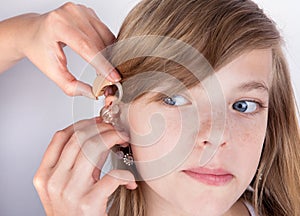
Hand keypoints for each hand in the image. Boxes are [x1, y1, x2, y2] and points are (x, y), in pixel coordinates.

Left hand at [0, 2, 119, 97]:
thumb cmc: (39, 48)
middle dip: (107, 63)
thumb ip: (72, 86)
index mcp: (57, 25)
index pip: (86, 47)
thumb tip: (93, 93)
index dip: (102, 64)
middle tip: (109, 78)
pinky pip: (105, 31)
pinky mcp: (88, 12)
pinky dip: (107, 45)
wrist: (32, 32)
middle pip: (98, 42)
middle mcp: (70, 13)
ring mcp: (80, 10)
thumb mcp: (52, 71)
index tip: (113, 77)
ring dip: (108, 55)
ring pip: (106, 37)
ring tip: (103, 67)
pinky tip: (101, 54)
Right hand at [33, 118, 136, 214]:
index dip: (82, 124)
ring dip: (113, 139)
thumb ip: (76, 162)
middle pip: (79, 139)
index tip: (98, 121)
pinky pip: (113, 176)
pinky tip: (129, 180)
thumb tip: (99, 136)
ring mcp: (70, 191)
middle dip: (103, 129)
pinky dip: (126, 175)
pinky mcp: (89, 202)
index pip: (61, 137)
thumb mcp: (66, 185)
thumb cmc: (73, 212)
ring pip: (94, 149)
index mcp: (45, 175)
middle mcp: (53, 181)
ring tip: (123, 140)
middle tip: (117, 130)